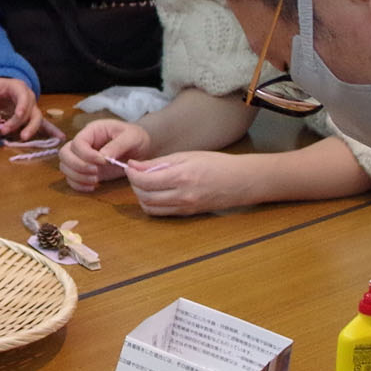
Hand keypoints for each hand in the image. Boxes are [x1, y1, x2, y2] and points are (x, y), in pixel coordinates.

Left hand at [0, 77, 39, 136]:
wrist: (4, 88)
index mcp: (20, 88)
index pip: (24, 96)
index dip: (22, 105)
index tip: (18, 114)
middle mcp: (29, 98)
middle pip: (29, 110)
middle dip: (17, 122)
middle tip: (4, 131)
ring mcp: (32, 108)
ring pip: (37, 118)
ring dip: (30, 128)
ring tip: (23, 137)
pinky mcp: (31, 117)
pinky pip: (34, 124)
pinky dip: (29, 131)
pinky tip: (21, 139)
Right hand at [59, 119, 148, 191]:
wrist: (141, 148)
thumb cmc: (136, 138)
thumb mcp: (132, 137)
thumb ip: (118, 145)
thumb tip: (103, 157)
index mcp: (92, 131)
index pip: (78, 142)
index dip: (87, 154)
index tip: (103, 162)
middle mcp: (84, 143)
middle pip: (64, 154)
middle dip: (77, 166)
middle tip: (96, 172)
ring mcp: (82, 158)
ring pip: (65, 167)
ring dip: (77, 177)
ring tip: (96, 180)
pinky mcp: (86, 171)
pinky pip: (72, 178)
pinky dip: (78, 185)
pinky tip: (92, 187)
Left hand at [126, 150, 255, 217]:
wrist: (241, 181)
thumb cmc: (217, 164)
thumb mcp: (187, 156)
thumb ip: (159, 163)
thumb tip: (135, 166)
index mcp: (182, 177)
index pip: (145, 181)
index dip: (132, 174)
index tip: (129, 166)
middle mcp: (182, 196)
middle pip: (144, 196)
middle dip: (134, 185)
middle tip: (135, 173)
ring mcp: (185, 208)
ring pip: (150, 208)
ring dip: (141, 196)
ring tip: (145, 183)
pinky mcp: (187, 215)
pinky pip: (162, 213)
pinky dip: (152, 204)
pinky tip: (156, 192)